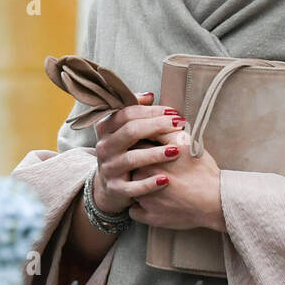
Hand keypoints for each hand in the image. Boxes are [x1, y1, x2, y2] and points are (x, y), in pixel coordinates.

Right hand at [90, 92, 188, 214]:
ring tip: (176, 151)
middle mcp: (104, 147)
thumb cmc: (124, 152)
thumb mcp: (124, 131)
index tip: (173, 112)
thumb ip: (136, 112)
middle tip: (179, 125)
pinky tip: (166, 180)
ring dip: (156, 154)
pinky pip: (133, 187)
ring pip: (132, 158)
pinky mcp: (115, 189)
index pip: (127, 113)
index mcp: (106, 128)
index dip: (152, 111)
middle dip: (157, 126)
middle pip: (131, 131)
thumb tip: (150, 96)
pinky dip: (149, 184)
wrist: (109, 187)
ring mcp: (108, 168)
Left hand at [128, 127, 224, 232]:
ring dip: (137, 186)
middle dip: (139, 166)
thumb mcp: (184, 142)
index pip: (135, 146)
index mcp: (147, 157)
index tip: (152, 150)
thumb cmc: (202, 171)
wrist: (214, 200)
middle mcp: (140, 178)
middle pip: (131, 167)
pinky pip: (134, 211)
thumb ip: (164, 130)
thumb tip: (153, 121)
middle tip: (156, 168)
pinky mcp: (148, 217)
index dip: (144, 147)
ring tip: (155, 185)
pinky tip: (152, 203)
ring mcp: (143, 199)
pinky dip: (141, 208)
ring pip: (131, 189)